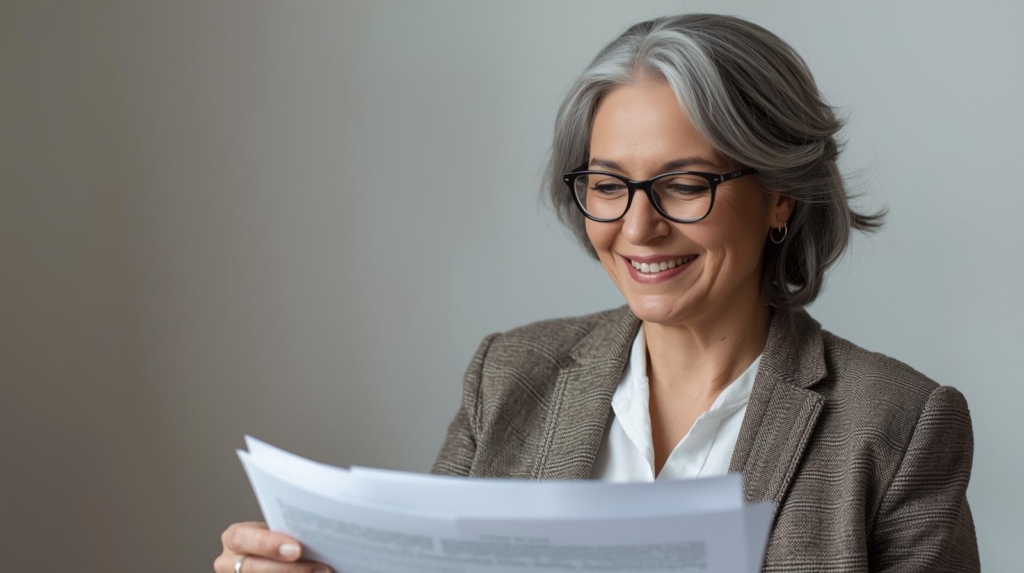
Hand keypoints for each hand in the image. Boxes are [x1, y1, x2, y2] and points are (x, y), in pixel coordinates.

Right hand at [214, 521, 331, 572]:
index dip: (268, 544)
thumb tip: (319, 536)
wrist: (273, 556)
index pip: (242, 538)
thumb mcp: (278, 533)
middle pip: (251, 568)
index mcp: (236, 538)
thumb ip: (290, 533)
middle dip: (288, 569)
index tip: (297, 549)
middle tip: (320, 567)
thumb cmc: (278, 542)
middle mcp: (229, 562)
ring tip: (323, 572)